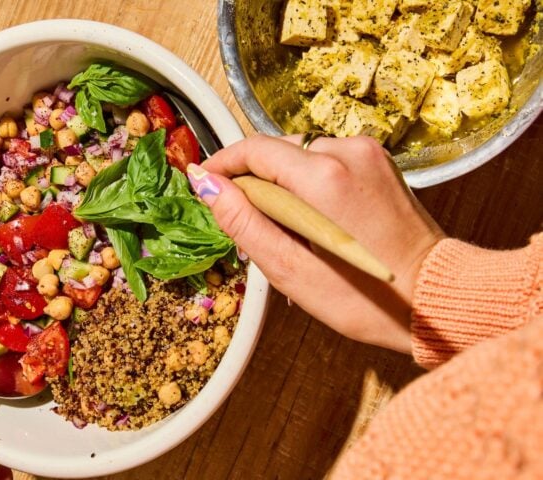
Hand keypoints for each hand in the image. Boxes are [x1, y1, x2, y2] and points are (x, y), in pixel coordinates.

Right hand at [188, 135, 443, 352]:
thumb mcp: (291, 270)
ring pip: (301, 154)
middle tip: (245, 219)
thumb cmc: (366, 298)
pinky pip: (328, 160)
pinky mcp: (380, 162)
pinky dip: (310, 181)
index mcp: (323, 178)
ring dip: (282, 181)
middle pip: (277, 149)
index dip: (222, 165)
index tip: (204, 183)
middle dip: (253, 178)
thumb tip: (207, 187)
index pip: (254, 150)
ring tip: (284, 226)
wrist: (435, 297)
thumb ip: (243, 222)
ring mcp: (369, 154)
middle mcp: (348, 153)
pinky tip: (313, 216)